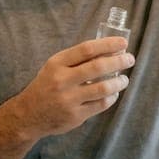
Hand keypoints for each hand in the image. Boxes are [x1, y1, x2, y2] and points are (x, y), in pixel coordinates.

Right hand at [9, 37, 133, 137]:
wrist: (28, 115)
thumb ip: (76, 60)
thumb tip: (108, 50)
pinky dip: (111, 98)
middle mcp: (62, 80)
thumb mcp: (54, 67)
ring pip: (103, 88)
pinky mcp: (75, 115)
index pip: (87, 49)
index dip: (108, 44)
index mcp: (57, 63)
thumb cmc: (46, 86)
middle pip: (97, 67)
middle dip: (119, 61)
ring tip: (124, 79)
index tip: (123, 43)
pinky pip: (100, 104)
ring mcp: (69, 99)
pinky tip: (114, 94)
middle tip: (130, 59)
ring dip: (119, 82)